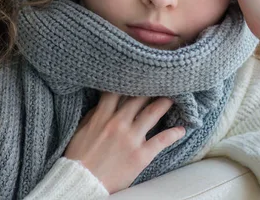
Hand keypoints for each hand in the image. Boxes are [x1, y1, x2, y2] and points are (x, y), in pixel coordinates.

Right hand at [63, 92, 185, 193]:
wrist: (82, 182)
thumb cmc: (78, 158)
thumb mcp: (81, 130)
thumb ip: (94, 115)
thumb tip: (105, 102)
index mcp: (102, 116)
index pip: (118, 91)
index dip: (130, 82)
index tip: (139, 77)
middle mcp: (118, 123)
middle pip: (139, 98)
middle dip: (150, 89)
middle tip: (161, 82)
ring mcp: (131, 138)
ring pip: (152, 113)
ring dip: (165, 104)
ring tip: (174, 98)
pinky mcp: (141, 155)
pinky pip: (161, 140)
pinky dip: (173, 134)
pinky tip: (182, 129)